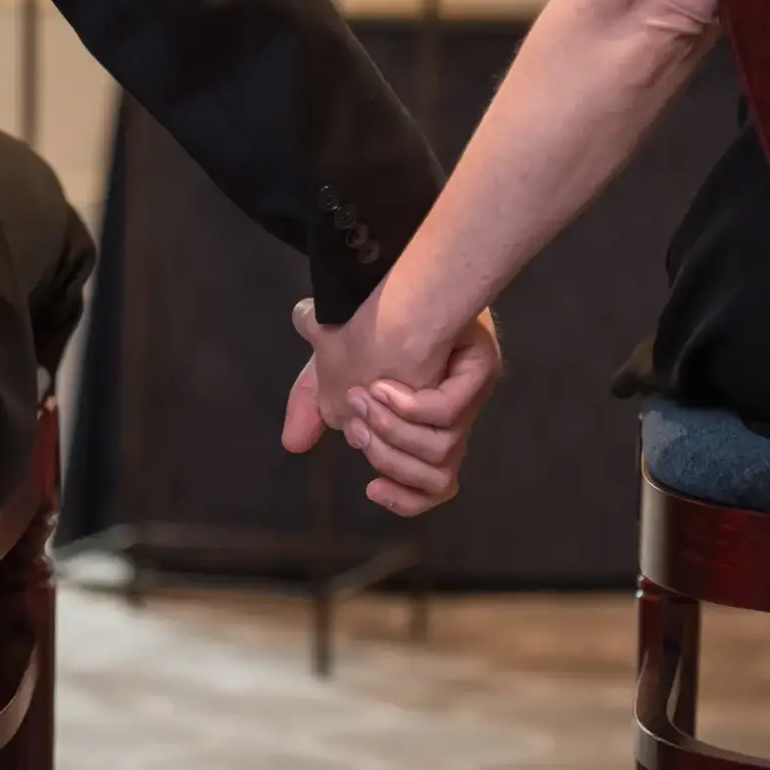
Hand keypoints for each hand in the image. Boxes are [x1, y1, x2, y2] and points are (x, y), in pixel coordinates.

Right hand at [281, 295, 500, 515]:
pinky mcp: (477, 371)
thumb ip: (313, 403)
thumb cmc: (364, 315)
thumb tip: (293, 444)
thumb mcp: (328, 362)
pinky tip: (386, 385)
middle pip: (437, 477)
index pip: (435, 488)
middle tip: (357, 415)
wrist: (394, 270)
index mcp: (430, 423)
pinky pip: (446, 415)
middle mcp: (457, 414)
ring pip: (442, 453)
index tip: (372, 488)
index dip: (405, 498)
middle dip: (388, 454)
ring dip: (396, 433)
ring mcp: (470, 393)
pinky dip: (412, 409)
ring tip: (367, 397)